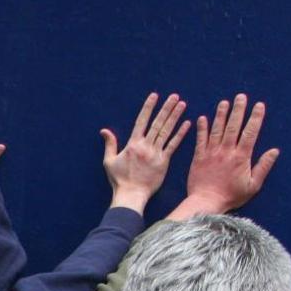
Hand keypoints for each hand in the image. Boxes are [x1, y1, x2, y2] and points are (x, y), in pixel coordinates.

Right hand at [100, 91, 188, 211]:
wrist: (131, 195)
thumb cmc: (119, 180)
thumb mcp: (109, 161)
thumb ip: (110, 144)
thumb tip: (104, 131)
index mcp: (132, 144)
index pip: (141, 121)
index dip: (148, 107)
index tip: (155, 96)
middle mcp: (145, 146)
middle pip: (157, 123)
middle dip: (166, 108)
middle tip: (174, 96)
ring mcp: (155, 153)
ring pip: (166, 131)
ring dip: (175, 117)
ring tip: (182, 104)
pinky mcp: (164, 162)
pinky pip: (173, 146)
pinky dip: (180, 134)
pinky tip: (187, 124)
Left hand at [176, 93, 277, 217]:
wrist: (206, 202)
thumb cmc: (231, 196)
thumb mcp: (253, 185)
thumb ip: (263, 167)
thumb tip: (274, 151)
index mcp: (241, 157)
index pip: (250, 132)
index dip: (255, 118)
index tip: (259, 105)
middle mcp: (226, 151)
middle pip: (233, 126)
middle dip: (238, 110)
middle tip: (241, 96)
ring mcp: (211, 153)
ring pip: (217, 129)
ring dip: (221, 115)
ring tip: (224, 102)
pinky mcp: (199, 157)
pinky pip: (200, 139)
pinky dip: (202, 128)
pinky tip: (202, 117)